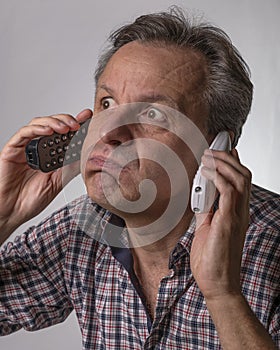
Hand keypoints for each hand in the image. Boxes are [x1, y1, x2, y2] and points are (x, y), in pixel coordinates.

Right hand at [0, 109, 91, 240]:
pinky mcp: (13, 149)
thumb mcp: (58, 181)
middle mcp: (38, 148)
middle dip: (67, 120)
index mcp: (51, 155)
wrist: (12, 212)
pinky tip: (48, 131)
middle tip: (78, 123)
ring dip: (54, 122)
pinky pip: (24, 133)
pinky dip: (37, 129)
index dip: (76, 124)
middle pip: (52, 124)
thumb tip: (87, 153)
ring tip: (66, 127)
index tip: (88, 117)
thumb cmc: (31, 199)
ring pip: (39, 124)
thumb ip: (70, 166)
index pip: (64, 134)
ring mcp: (26, 147)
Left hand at [190, 148, 250, 300]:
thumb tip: (200, 196)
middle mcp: (240, 211)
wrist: (216, 283)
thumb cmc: (211, 260)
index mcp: (235, 212)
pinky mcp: (228, 220)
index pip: (240, 181)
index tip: (225, 150)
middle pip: (243, 175)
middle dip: (228, 157)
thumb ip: (206, 211)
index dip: (234, 163)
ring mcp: (236, 215)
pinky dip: (218, 177)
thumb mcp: (206, 228)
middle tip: (214, 148)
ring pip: (240, 178)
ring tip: (208, 156)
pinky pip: (228, 191)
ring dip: (223, 163)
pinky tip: (206, 171)